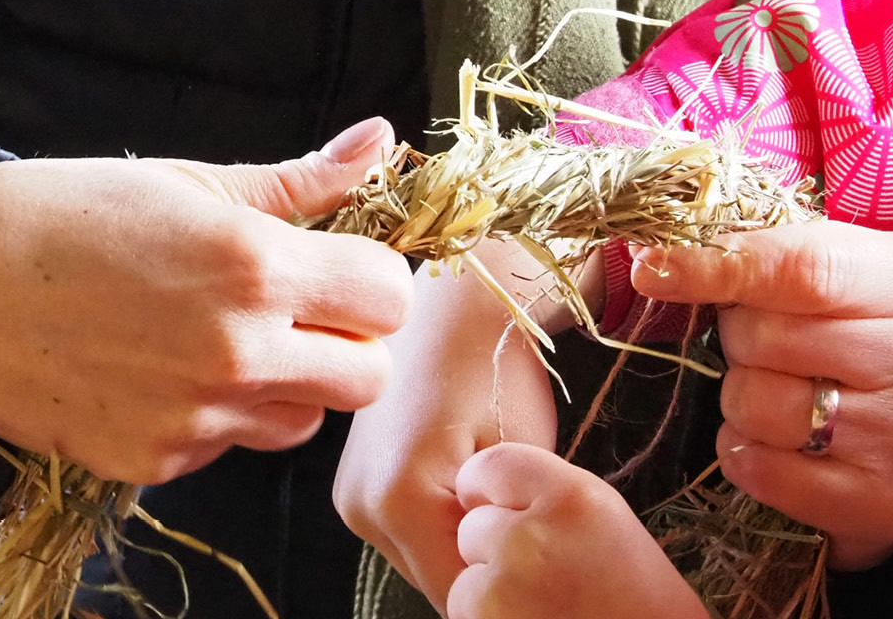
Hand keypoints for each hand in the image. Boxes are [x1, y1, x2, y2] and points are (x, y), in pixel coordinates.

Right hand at [0, 118, 414, 484]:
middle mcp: (238, 351)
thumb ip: (300, 180)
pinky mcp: (156, 461)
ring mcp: (196, 416)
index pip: (390, 298)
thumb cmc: (65, 213)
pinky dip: (218, 414)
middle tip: (299, 308)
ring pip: (305, 420)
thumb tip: (380, 141)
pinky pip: (230, 444)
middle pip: (369, 377)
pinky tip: (167, 368)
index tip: (341, 264)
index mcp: (256, 266)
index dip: (374, 277)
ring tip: (225, 335)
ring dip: (290, 384)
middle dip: (349, 341)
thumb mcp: (189, 181)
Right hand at [334, 241, 558, 609]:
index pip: (462, 594)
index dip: (509, 591)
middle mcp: (360, 507)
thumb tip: (506, 581)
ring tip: (500, 505)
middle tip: (530, 542)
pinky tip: (470, 489)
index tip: (542, 574)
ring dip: (461, 550)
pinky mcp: (353, 483)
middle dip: (484, 572)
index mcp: (398, 501)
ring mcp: (350, 496)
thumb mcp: (519, 460)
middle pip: (436, 582)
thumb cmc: (497, 367)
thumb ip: (507, 536)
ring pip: (420, 560)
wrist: (454, 302)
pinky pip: (405, 532)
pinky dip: (440, 527)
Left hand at [449, 443, 706, 618]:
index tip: (498, 510)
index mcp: (573, 498)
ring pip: (465, 577)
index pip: (491, 465)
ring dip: (488, 595)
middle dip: (492, 552)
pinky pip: (466, 612)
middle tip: (542, 578)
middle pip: (473, 526)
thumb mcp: (607, 523)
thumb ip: (549, 499)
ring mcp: (506, 586)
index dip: (488, 493)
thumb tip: (490, 497)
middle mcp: (534, 535)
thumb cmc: (641, 601)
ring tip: (542, 609)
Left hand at [632, 222, 892, 569]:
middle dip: (738, 335)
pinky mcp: (890, 503)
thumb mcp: (838, 261)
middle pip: (771, 338)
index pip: (804, 269)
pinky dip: (746, 454)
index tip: (653, 268)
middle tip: (759, 339)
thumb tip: (658, 261)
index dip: (719, 266)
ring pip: (760, 407)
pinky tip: (775, 439)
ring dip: (740, 396)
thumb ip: (766, 250)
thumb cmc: (861, 320)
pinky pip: (764, 472)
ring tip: (775, 387)